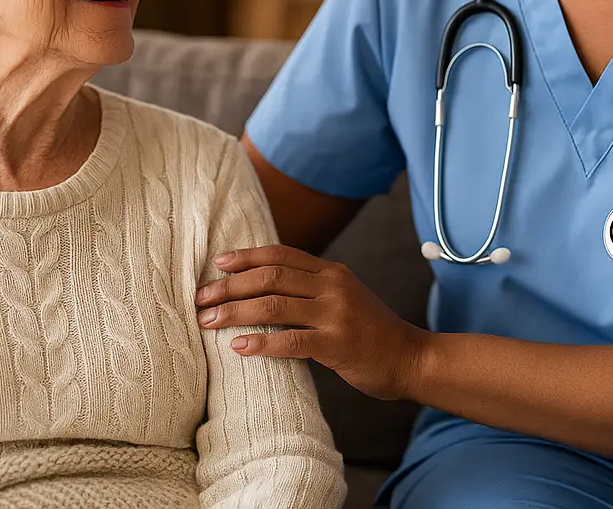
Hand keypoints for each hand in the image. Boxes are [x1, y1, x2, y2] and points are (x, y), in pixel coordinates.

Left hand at [195, 244, 429, 401]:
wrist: (410, 358)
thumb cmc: (371, 332)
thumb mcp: (345, 296)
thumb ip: (313, 287)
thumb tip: (266, 285)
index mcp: (332, 272)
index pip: (281, 255)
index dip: (246, 257)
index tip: (218, 264)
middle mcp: (332, 286)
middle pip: (271, 276)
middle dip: (230, 286)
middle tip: (202, 299)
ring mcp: (336, 315)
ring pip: (274, 305)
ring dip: (235, 312)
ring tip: (208, 321)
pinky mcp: (337, 345)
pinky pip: (291, 341)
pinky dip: (261, 342)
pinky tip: (238, 346)